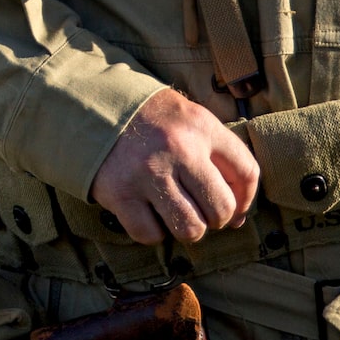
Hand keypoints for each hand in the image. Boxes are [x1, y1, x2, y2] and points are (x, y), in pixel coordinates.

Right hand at [91, 90, 260, 246]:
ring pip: (191, 229)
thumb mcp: (190, 120)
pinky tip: (147, 212)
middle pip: (222, 208)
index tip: (237, 209)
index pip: (247, 171)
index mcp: (200, 126)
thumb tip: (238, 217)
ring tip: (175, 213)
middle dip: (216, 219)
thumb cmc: (151, 119)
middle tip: (200, 210)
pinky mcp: (120, 193)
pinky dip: (152, 231)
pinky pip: (151, 234)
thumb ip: (218, 157)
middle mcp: (178, 149)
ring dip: (187, 228)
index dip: (247, 199)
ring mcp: (148, 173)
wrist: (92, 105)